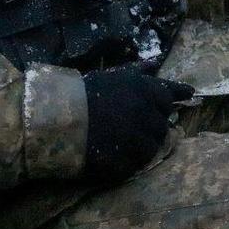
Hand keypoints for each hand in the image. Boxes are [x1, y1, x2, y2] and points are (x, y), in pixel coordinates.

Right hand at [81, 67, 193, 182]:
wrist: (54, 117)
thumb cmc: (83, 92)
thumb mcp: (112, 76)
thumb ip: (137, 71)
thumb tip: (157, 62)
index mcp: (143, 90)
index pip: (168, 99)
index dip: (163, 105)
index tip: (174, 106)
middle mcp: (144, 114)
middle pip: (162, 127)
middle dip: (153, 128)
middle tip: (135, 128)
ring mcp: (134, 139)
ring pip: (151, 149)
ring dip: (142, 147)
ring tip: (124, 144)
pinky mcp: (122, 162)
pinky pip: (134, 165)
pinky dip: (127, 163)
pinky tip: (115, 157)